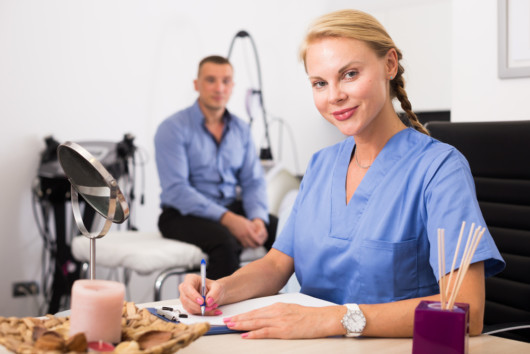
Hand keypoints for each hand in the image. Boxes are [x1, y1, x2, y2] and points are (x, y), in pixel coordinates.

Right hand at [178, 274, 225, 315]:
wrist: (214, 294)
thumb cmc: (213, 287)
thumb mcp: (217, 287)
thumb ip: (214, 293)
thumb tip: (208, 301)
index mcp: (190, 279)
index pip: (187, 287)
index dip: (193, 295)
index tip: (202, 301)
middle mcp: (185, 289)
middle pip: (186, 299)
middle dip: (199, 306)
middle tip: (210, 307)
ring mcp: (185, 298)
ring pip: (189, 308)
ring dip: (202, 310)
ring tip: (212, 307)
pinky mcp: (187, 306)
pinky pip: (193, 312)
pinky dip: (203, 313)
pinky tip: (210, 310)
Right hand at [220, 212, 265, 247]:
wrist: (230, 221)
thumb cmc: (239, 220)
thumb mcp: (249, 222)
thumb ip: (254, 228)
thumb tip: (258, 232)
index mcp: (249, 231)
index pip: (256, 239)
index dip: (259, 241)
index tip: (260, 240)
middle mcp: (245, 235)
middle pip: (252, 245)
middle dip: (256, 245)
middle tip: (257, 244)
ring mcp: (240, 238)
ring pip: (247, 246)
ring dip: (250, 246)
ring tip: (252, 243)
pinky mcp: (237, 239)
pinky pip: (243, 244)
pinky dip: (246, 245)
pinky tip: (247, 242)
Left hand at [222, 303, 345, 338]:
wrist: (323, 318)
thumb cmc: (309, 316)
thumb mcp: (290, 310)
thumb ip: (278, 313)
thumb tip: (265, 317)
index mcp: (277, 306)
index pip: (255, 311)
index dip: (243, 315)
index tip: (233, 317)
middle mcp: (276, 311)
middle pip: (252, 315)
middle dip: (238, 319)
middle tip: (225, 322)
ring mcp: (279, 320)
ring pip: (255, 322)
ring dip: (241, 325)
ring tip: (230, 326)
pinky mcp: (284, 330)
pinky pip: (265, 332)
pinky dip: (253, 333)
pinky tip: (245, 335)